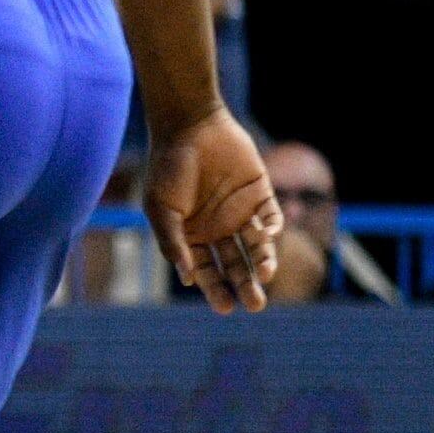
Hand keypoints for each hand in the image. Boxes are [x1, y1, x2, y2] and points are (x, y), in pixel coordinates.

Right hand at [144, 109, 279, 313]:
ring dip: (263, 263)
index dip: (216, 290)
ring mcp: (241, 212)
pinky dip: (272, 231)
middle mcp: (218, 229)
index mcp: (192, 236)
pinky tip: (267, 239)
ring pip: (256, 247)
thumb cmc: (168, 167)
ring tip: (265, 276)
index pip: (207, 271)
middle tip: (255, 304)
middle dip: (245, 285)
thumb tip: (189, 279)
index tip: (225, 307)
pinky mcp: (261, 193)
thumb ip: (172, 242)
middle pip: (235, 265)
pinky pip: (272, 218)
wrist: (190, 125)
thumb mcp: (161, 209)